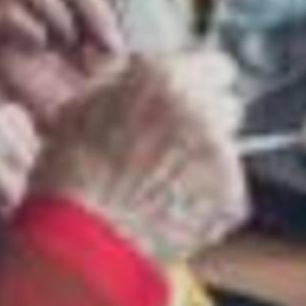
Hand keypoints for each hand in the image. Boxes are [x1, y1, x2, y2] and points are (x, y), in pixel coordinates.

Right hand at [28, 52, 249, 263]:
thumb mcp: (84, 106)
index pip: (218, 66)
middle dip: (207, 121)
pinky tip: (172, 206)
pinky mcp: (233, 195)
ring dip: (205, 159)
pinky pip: (228, 188)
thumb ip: (127, 81)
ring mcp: (222, 153)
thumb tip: (143, 75)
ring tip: (164, 183)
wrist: (84, 239)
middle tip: (173, 145)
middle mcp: (202, 109)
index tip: (191, 99)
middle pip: (228, 105)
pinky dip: (208, 197)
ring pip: (229, 148)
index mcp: (167, 77)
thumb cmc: (72, 177)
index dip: (200, 85)